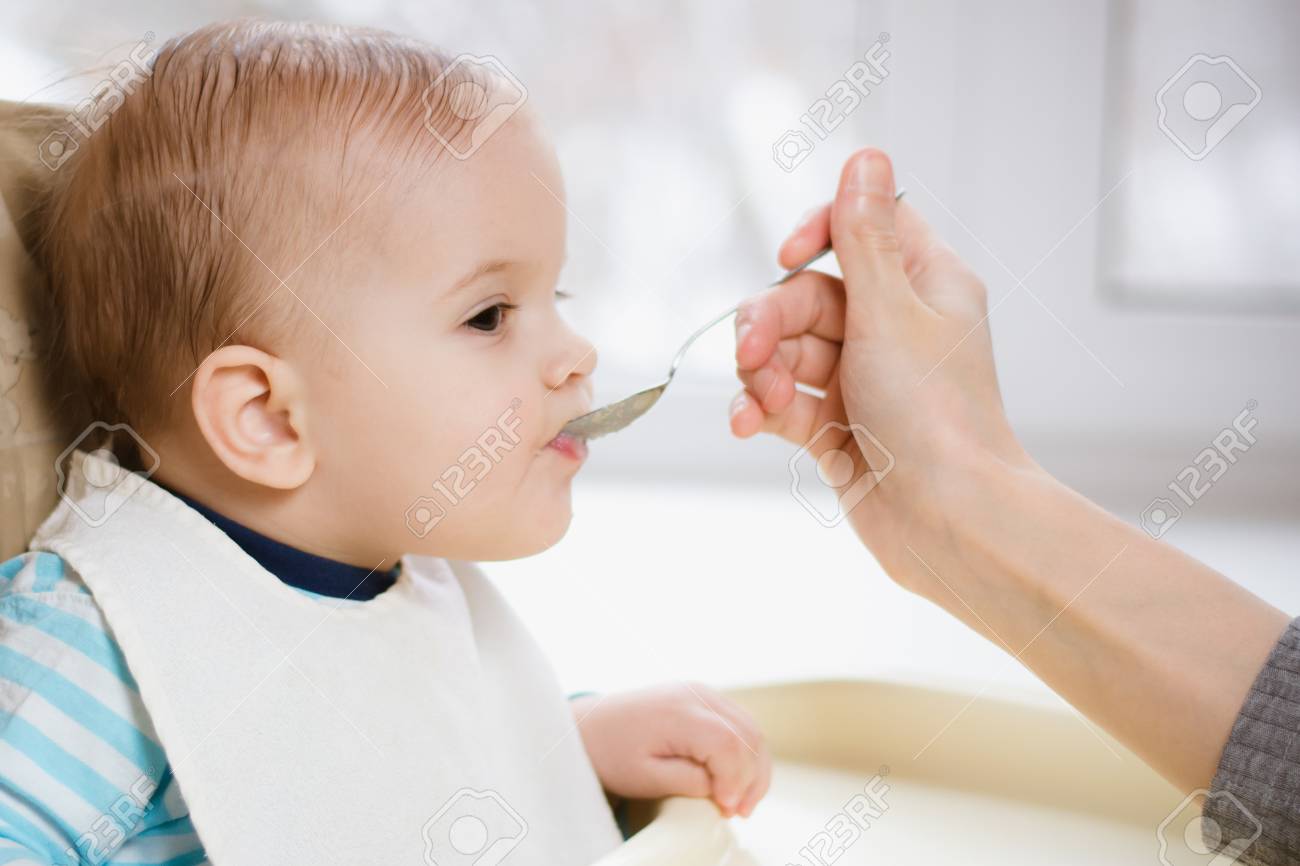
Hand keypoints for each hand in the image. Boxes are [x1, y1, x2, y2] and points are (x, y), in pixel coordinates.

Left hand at [571, 683, 770, 817]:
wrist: (590, 725)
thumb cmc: (612, 754)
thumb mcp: (646, 777)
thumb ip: (689, 782)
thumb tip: (726, 789)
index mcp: (678, 712)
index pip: (728, 744)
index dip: (737, 779)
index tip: (726, 809)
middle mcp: (696, 694)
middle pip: (748, 735)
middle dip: (751, 778)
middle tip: (737, 814)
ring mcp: (702, 692)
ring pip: (750, 728)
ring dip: (754, 767)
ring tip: (740, 803)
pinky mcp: (704, 697)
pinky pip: (739, 724)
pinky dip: (745, 754)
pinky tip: (736, 781)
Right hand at [731, 148, 1035, 589]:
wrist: (949, 522)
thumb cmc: (935, 415)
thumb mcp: (891, 312)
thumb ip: (863, 238)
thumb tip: (866, 153)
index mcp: (926, 285)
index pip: (865, 227)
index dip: (819, 232)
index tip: (788, 254)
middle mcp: (896, 327)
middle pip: (810, 295)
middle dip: (771, 320)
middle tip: (751, 350)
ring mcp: (865, 380)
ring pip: (790, 350)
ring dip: (762, 370)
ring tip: (759, 398)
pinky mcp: (839, 429)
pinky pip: (786, 402)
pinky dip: (761, 408)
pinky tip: (745, 423)